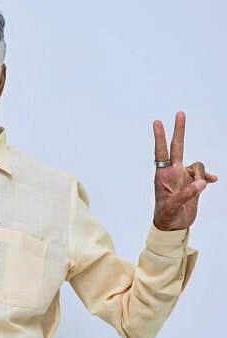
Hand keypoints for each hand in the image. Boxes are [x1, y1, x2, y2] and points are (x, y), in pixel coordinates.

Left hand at [152, 112, 217, 230]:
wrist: (172, 226)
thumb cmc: (166, 216)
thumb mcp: (173, 206)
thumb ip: (187, 194)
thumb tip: (202, 181)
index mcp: (163, 175)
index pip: (161, 152)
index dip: (160, 137)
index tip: (157, 122)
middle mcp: (172, 172)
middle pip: (177, 147)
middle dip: (179, 130)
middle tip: (180, 113)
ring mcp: (183, 177)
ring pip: (196, 165)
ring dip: (201, 174)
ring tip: (198, 189)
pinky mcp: (192, 183)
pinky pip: (203, 174)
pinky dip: (207, 177)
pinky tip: (211, 181)